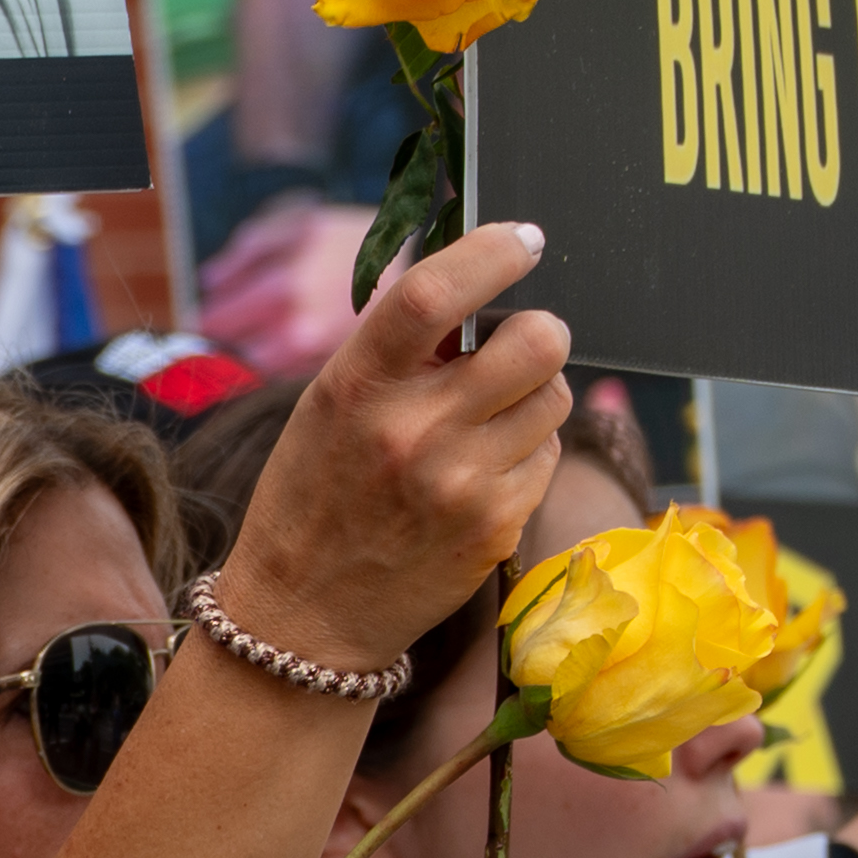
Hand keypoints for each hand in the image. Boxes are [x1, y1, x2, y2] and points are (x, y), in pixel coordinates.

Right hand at [208, 220, 570, 673]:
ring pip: (554, 397)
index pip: (432, 294)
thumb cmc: (313, 500)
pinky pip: (547, 457)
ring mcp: (459, 482)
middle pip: (536, 340)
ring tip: (483, 428)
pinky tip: (478, 480)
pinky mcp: (496, 525)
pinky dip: (525, 457)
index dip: (491, 253)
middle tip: (515, 350)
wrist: (302, 618)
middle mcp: (410, 432)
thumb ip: (396, 354)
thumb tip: (476, 288)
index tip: (522, 240)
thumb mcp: (327, 412)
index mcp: (355, 389)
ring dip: (532, 400)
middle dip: (539, 335)